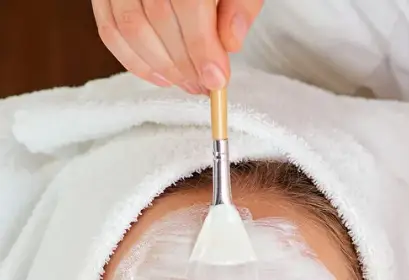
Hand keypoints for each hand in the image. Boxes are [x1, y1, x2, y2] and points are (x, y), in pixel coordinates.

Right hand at [92, 0, 263, 93]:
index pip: (188, 3)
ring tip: (187, 82)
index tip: (217, 79)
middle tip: (204, 85)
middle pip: (158, 18)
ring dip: (161, 66)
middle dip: (184, 63)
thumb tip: (230, 43)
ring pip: (130, 27)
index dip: (201, 47)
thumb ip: (241, 4)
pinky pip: (109, 28)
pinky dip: (133, 60)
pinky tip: (161, 76)